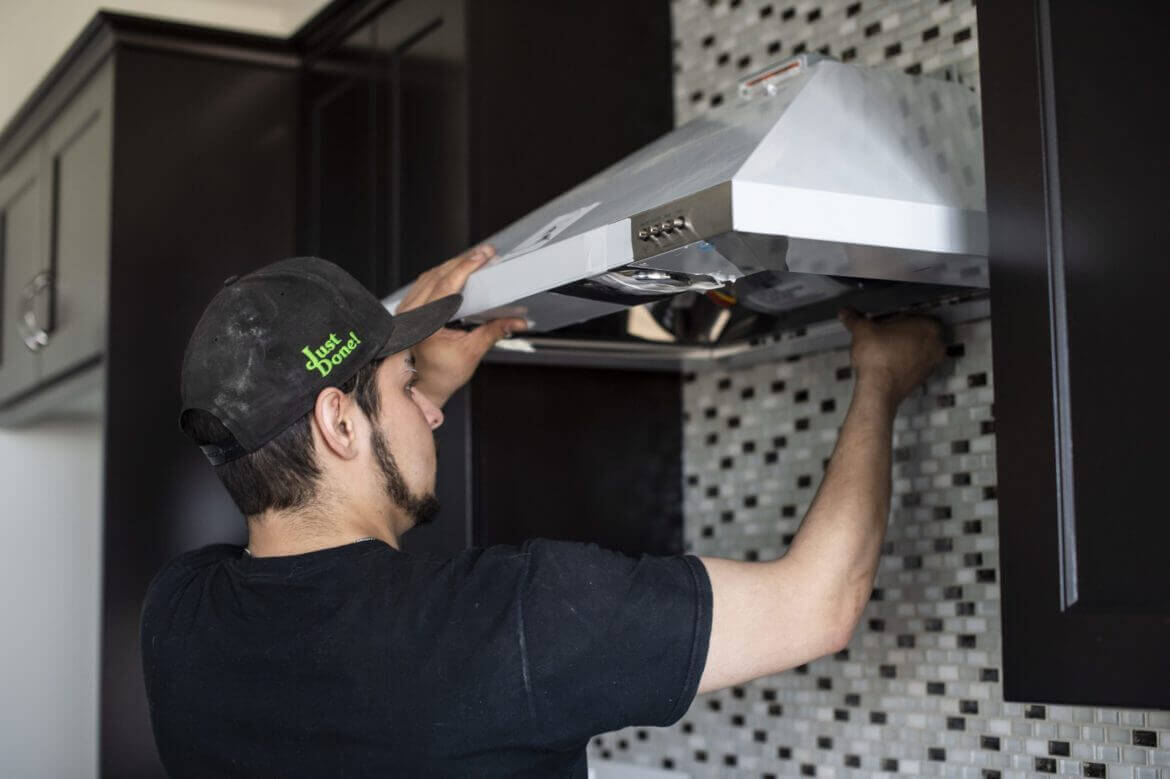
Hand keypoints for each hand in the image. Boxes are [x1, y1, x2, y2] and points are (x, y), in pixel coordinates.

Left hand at [396, 244, 527, 405]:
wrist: (423, 385)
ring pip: (430, 276)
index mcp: (424, 326)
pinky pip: (425, 282)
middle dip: (464, 261)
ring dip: (453, 264)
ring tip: (475, 258)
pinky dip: (442, 273)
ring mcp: (407, 310)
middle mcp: (412, 315)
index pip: (445, 286)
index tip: (482, 257)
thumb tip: (517, 321)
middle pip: (438, 275)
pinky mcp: (409, 308)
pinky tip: (456, 269)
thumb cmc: (441, 374)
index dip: (466, 268)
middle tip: (485, 253)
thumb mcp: (472, 352)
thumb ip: (494, 332)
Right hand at [838, 308, 944, 404]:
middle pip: (917, 332)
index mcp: (928, 326)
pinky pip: (914, 364)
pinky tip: (887, 362)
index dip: (894, 317)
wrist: (878, 390)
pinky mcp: (923, 379)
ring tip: (883, 349)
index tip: (882, 322)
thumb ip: (854, 318)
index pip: (912, 314)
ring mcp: (931, 364)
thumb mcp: (862, 330)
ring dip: (903, 348)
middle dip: (901, 333)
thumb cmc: (877, 356)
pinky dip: (903, 362)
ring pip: (917, 349)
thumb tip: (845, 312)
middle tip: (883, 334)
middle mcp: (936, 344)